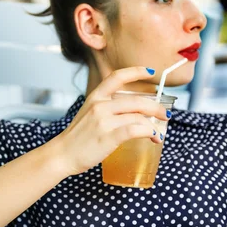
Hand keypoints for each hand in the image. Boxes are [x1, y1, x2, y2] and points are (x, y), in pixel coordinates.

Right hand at [51, 67, 169, 176]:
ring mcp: (103, 121)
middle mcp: (100, 106)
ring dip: (154, 126)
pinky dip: (149, 133)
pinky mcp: (108, 137)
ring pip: (139, 117)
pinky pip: (136, 130)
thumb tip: (131, 112)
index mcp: (95, 97)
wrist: (61, 155)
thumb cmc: (76, 139)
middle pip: (137, 101)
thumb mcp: (87, 115)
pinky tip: (153, 137)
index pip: (117, 76)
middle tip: (165, 115)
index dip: (136, 71)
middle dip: (156, 108)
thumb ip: (105, 109)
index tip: (150, 71)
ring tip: (159, 134)